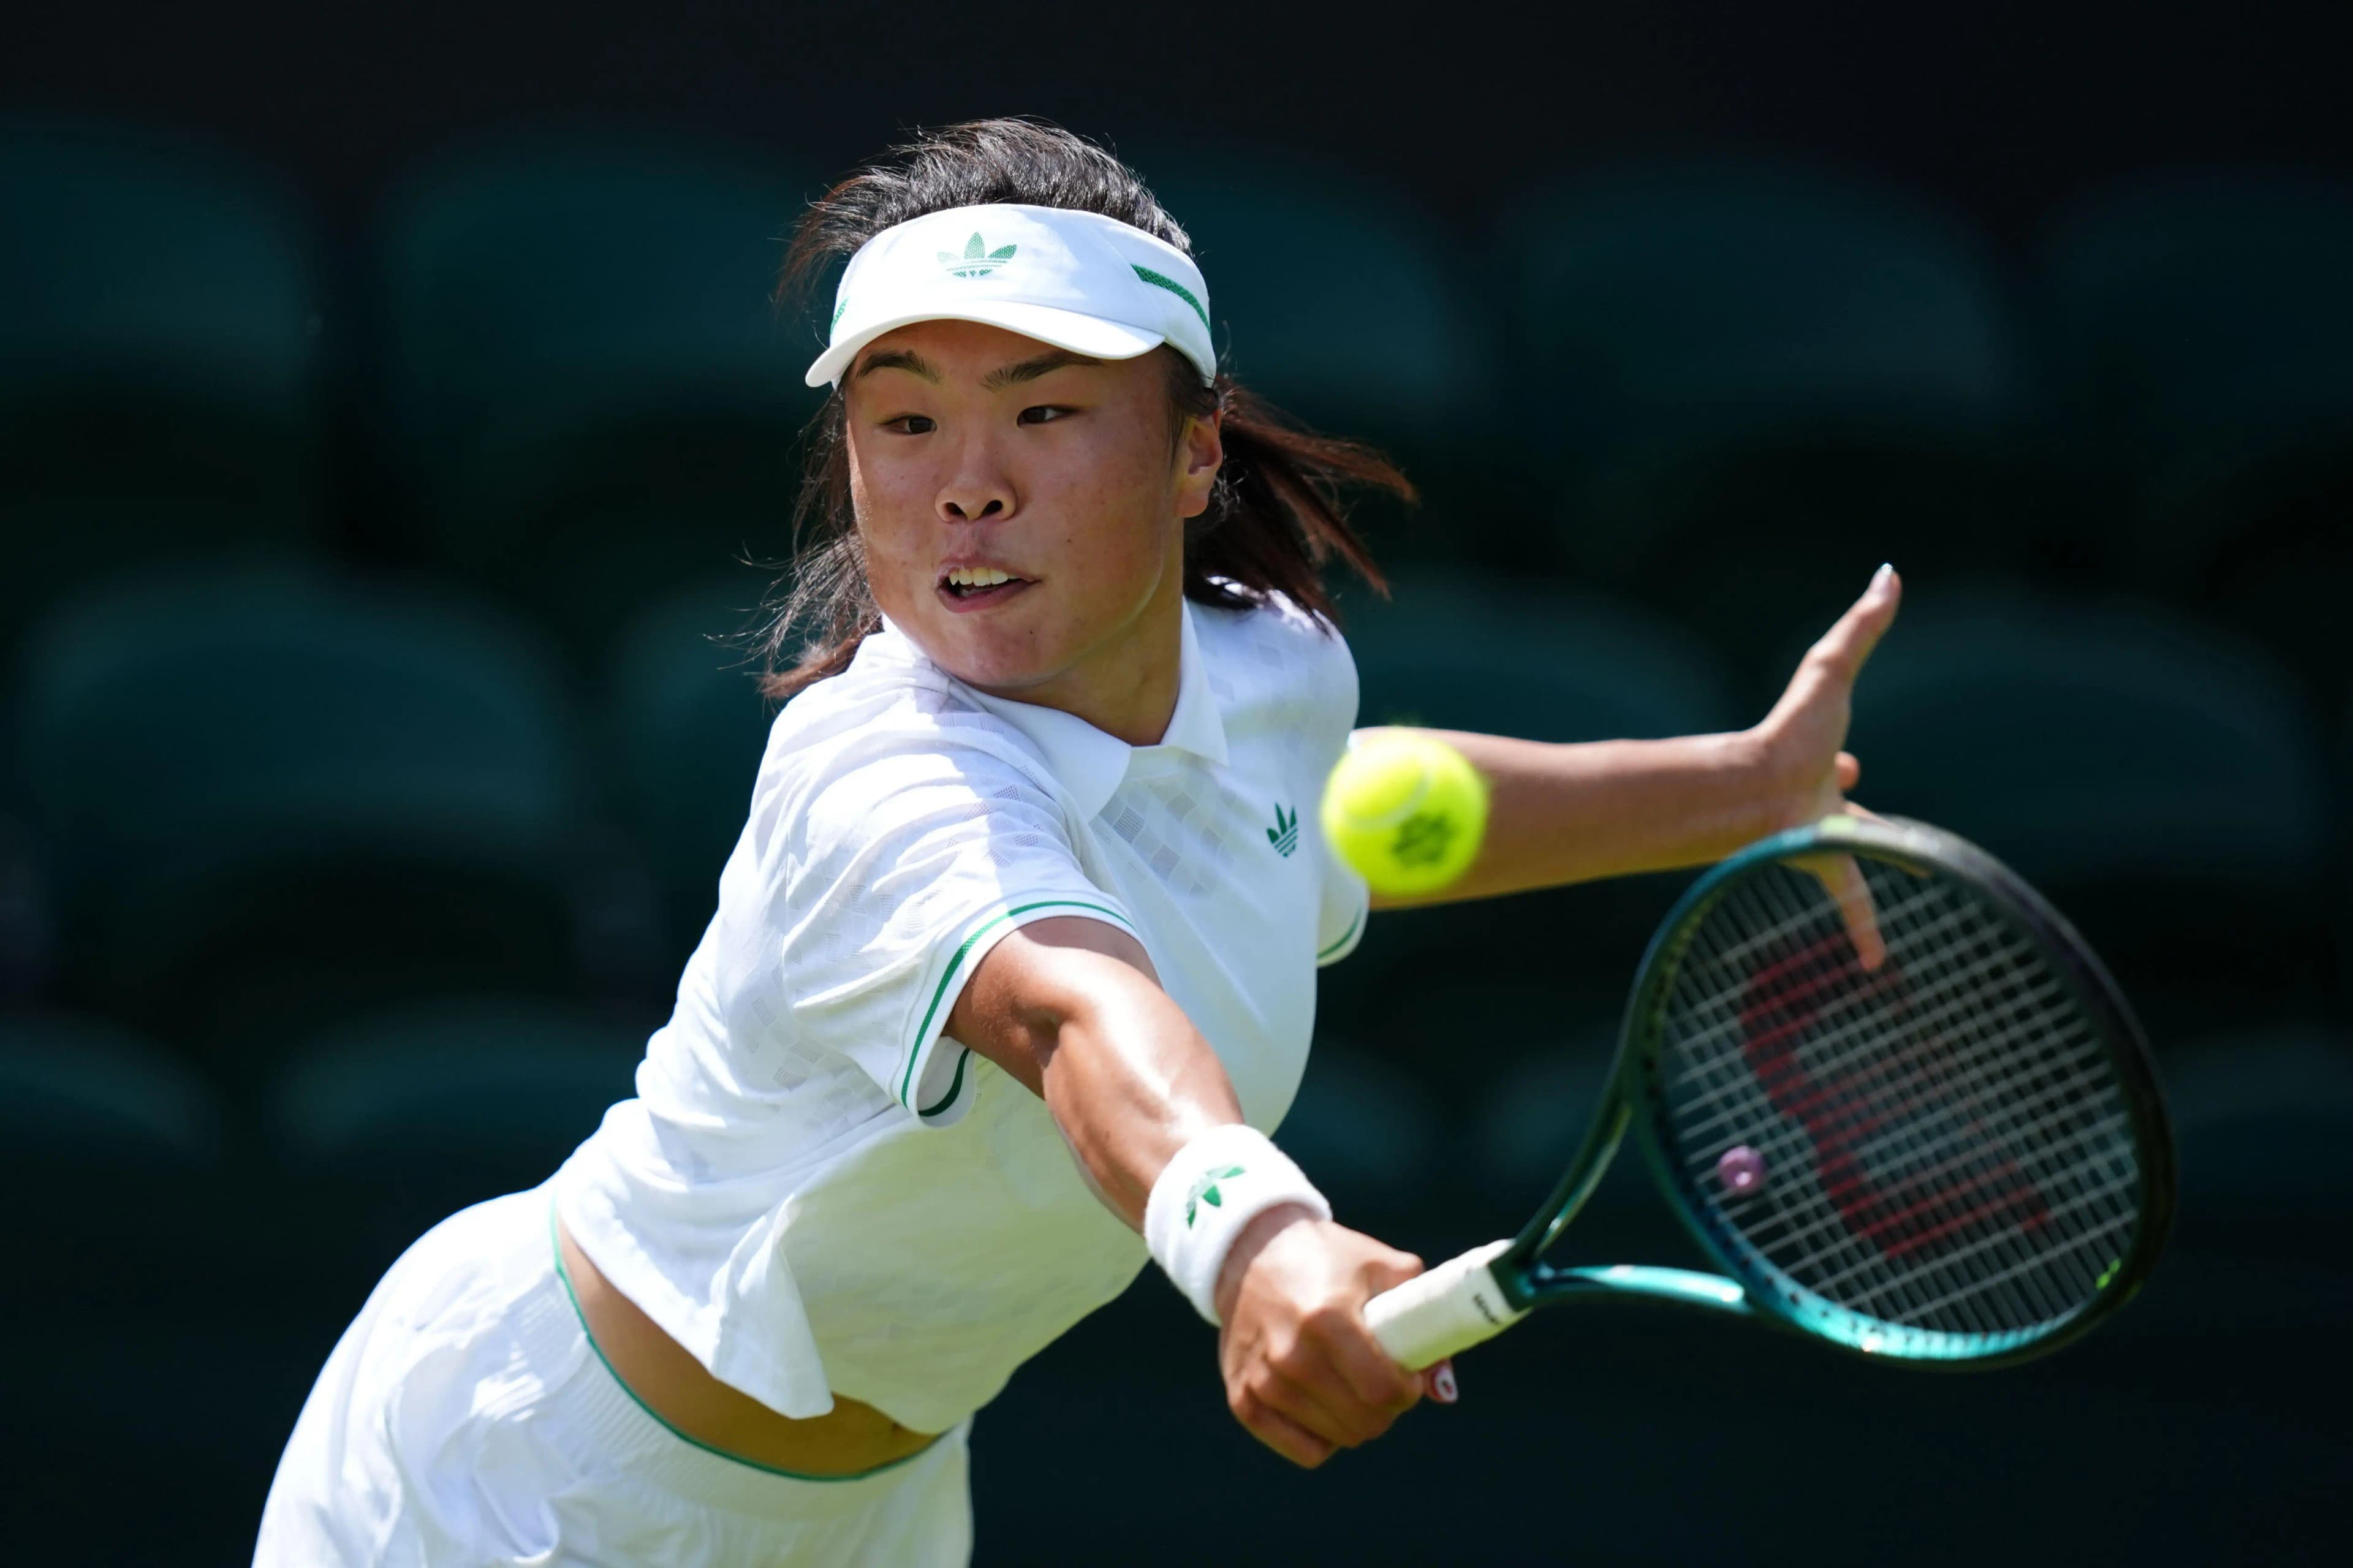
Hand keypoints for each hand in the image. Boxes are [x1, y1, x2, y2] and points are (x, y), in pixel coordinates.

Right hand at [1213, 1206, 1451, 1467]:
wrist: (1250, 1253)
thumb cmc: (1328, 1259)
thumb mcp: (1382, 1268)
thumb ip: (1425, 1318)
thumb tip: (1442, 1390)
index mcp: (1326, 1316)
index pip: (1383, 1390)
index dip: (1407, 1391)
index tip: (1407, 1377)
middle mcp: (1290, 1354)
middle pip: (1364, 1422)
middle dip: (1386, 1408)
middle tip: (1381, 1380)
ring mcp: (1262, 1380)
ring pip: (1338, 1438)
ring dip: (1355, 1420)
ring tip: (1349, 1383)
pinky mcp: (1242, 1399)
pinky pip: (1304, 1450)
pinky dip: (1322, 1436)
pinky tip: (1322, 1403)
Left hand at [1751, 564, 1903, 967]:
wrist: (1756, 786)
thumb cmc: (1792, 731)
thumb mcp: (1831, 670)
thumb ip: (1861, 625)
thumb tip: (1889, 573)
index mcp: (1822, 771)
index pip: (1838, 773)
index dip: (1845, 771)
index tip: (1852, 766)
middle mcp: (1820, 808)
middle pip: (1842, 820)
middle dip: (1850, 821)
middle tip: (1864, 828)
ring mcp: (1819, 838)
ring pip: (1845, 862)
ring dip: (1858, 874)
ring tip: (1878, 897)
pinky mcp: (1822, 867)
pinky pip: (1852, 906)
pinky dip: (1864, 933)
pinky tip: (1873, 967)